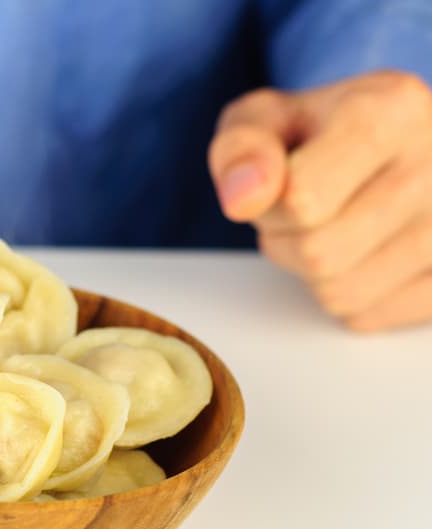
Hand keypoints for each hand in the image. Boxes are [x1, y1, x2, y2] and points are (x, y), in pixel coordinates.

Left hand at [208, 70, 431, 330]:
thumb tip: (245, 198)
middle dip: (286, 242)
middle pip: (319, 254)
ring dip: (313, 274)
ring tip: (332, 227)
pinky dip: (347, 295)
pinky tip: (362, 252)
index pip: (301, 200)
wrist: (389, 142)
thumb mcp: (263, 120)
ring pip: (342, 293)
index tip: (278, 184)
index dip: (268, 206)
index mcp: (392, 110)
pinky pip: (369, 316)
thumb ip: (240, 149)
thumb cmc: (319, 133)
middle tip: (301, 212)